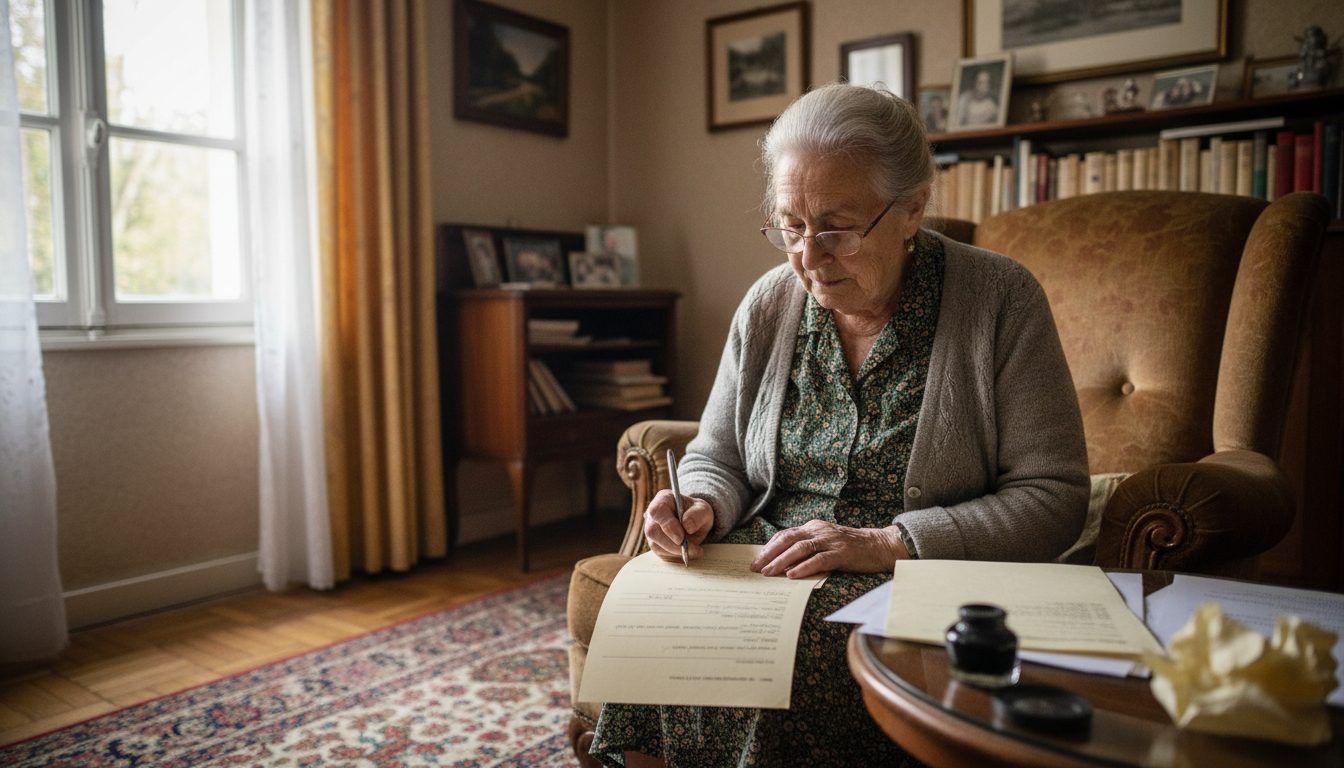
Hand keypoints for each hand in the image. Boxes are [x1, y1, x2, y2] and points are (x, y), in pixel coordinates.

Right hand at [643, 489, 712, 562]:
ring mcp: (651, 531)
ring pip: (656, 546)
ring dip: (677, 552)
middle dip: (674, 544)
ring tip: (695, 550)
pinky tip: (687, 552)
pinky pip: (662, 554)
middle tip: (694, 549)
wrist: (695, 523)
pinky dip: (677, 556)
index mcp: (663, 499)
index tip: (681, 538)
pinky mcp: (655, 544)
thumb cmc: (697, 513)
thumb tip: (686, 526)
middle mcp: (652, 515)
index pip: (657, 511)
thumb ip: (697, 515)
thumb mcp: (704, 510)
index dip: (667, 525)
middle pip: (653, 532)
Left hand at [751, 521, 909, 578]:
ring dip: (782, 561)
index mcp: (813, 528)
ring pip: (801, 549)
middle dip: (769, 554)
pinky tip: (792, 575)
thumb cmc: (850, 548)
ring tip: (768, 572)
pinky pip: (820, 560)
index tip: (756, 560)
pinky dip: (804, 567)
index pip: (785, 535)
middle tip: (756, 568)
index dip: (769, 547)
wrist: (879, 545)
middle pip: (788, 540)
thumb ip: (808, 548)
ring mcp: (831, 541)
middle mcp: (819, 531)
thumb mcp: (825, 543)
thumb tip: (783, 563)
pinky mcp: (842, 553)